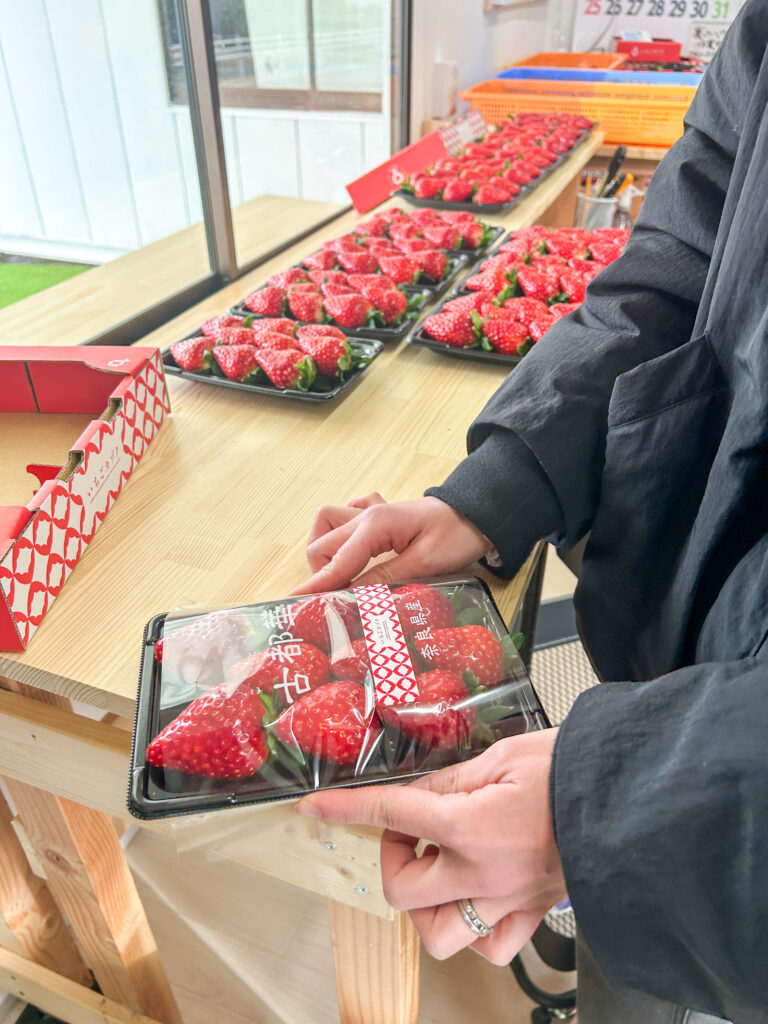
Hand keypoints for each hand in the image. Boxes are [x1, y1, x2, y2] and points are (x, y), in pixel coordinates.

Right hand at [290, 493, 492, 594]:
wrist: (479, 513)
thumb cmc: (457, 536)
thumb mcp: (424, 564)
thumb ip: (384, 579)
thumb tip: (350, 597)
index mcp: (376, 525)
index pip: (336, 562)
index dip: (314, 586)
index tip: (291, 603)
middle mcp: (366, 513)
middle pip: (321, 544)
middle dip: (320, 574)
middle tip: (331, 602)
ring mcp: (371, 510)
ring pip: (326, 523)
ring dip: (325, 549)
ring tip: (341, 575)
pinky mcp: (379, 512)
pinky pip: (346, 513)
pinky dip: (342, 530)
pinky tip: (354, 546)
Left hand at [297, 729, 565, 964]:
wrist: (630, 800)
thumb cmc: (574, 770)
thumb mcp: (504, 755)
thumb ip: (455, 778)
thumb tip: (422, 791)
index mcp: (470, 826)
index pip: (391, 814)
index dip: (346, 809)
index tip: (317, 808)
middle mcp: (482, 873)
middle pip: (403, 892)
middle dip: (393, 858)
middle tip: (410, 830)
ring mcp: (507, 901)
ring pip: (438, 936)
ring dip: (425, 904)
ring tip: (438, 871)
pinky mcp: (533, 913)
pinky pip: (490, 947)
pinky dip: (471, 929)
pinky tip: (474, 898)